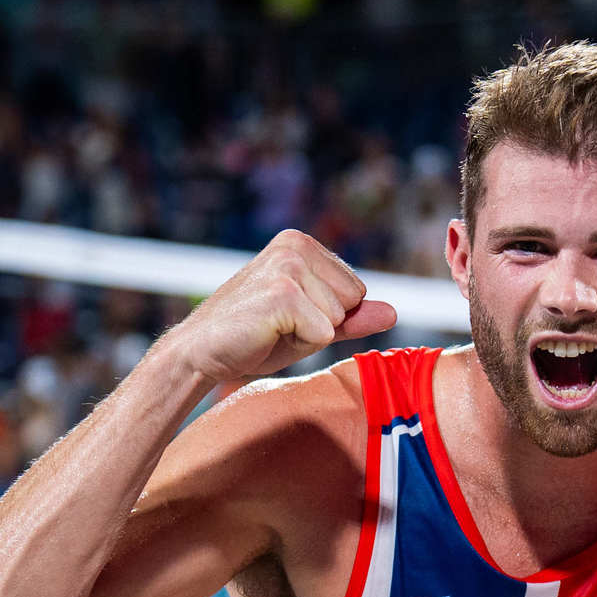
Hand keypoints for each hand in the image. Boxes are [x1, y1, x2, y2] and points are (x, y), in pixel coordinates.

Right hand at [163, 229, 397, 389]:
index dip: (329, 316)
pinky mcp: (281, 294)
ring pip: (338, 318)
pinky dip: (301, 344)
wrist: (202, 352)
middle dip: (323, 324)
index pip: (356, 291)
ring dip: (310, 335)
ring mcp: (287, 267)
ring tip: (272, 328)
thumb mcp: (313, 325)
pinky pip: (323, 333)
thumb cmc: (256, 337)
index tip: (291, 317)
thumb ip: (353, 318)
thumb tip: (394, 313)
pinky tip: (266, 334)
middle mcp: (295, 246)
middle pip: (353, 301)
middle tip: (281, 325)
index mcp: (302, 243)